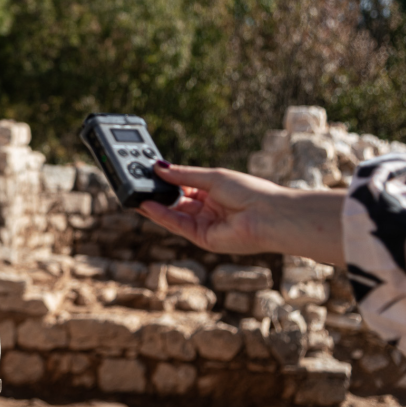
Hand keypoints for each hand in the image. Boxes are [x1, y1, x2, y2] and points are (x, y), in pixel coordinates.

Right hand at [138, 161, 345, 264]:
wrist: (270, 215)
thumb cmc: (250, 192)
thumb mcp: (212, 177)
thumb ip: (183, 175)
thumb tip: (159, 167)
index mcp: (214, 193)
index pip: (184, 186)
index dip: (167, 180)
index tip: (148, 172)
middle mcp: (208, 210)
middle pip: (176, 201)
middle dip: (157, 193)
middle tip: (137, 183)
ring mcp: (205, 225)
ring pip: (173, 215)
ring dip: (154, 205)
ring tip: (135, 194)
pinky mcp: (203, 239)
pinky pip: (177, 225)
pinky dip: (161, 216)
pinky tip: (147, 206)